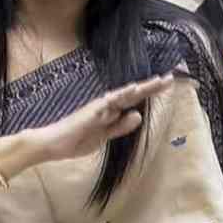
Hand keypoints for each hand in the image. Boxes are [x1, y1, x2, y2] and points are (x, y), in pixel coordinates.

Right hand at [34, 74, 174, 160]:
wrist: (53, 144)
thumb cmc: (76, 140)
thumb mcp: (104, 137)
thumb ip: (120, 127)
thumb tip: (138, 115)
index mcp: (110, 112)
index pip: (134, 101)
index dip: (149, 93)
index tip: (165, 84)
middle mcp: (106, 106)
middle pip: (132, 94)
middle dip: (151, 87)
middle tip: (169, 77)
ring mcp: (99, 107)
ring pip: (124, 95)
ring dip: (141, 88)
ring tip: (158, 81)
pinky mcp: (91, 111)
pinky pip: (109, 101)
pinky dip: (121, 94)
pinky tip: (133, 89)